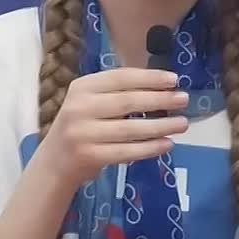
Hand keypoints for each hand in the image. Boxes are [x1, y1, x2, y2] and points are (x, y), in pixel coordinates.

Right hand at [37, 68, 189, 187]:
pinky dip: (149, 148)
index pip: (121, 77)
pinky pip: (126, 151)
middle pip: (128, 102)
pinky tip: (167, 144)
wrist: (55, 161)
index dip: (149, 78)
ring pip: (130, 129)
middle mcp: (80, 107)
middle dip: (160, 100)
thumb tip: (163, 87)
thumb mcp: (90, 102)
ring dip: (160, 126)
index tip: (174, 79)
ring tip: (182, 123)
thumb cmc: (82, 126)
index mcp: (82, 87)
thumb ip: (117, 93)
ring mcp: (83, 133)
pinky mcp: (90, 156)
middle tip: (183, 99)